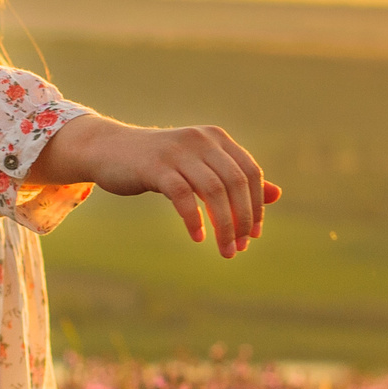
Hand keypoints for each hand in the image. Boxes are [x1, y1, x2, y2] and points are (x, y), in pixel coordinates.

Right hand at [28, 115, 280, 256]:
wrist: (110, 150)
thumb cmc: (160, 163)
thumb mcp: (201, 167)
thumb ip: (236, 178)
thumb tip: (277, 194)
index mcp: (216, 138)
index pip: (249, 172)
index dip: (256, 205)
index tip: (254, 234)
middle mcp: (201, 140)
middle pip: (235, 183)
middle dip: (242, 220)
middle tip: (240, 248)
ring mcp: (178, 151)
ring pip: (213, 191)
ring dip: (224, 226)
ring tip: (225, 251)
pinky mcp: (156, 166)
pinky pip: (183, 196)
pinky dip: (194, 220)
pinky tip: (198, 237)